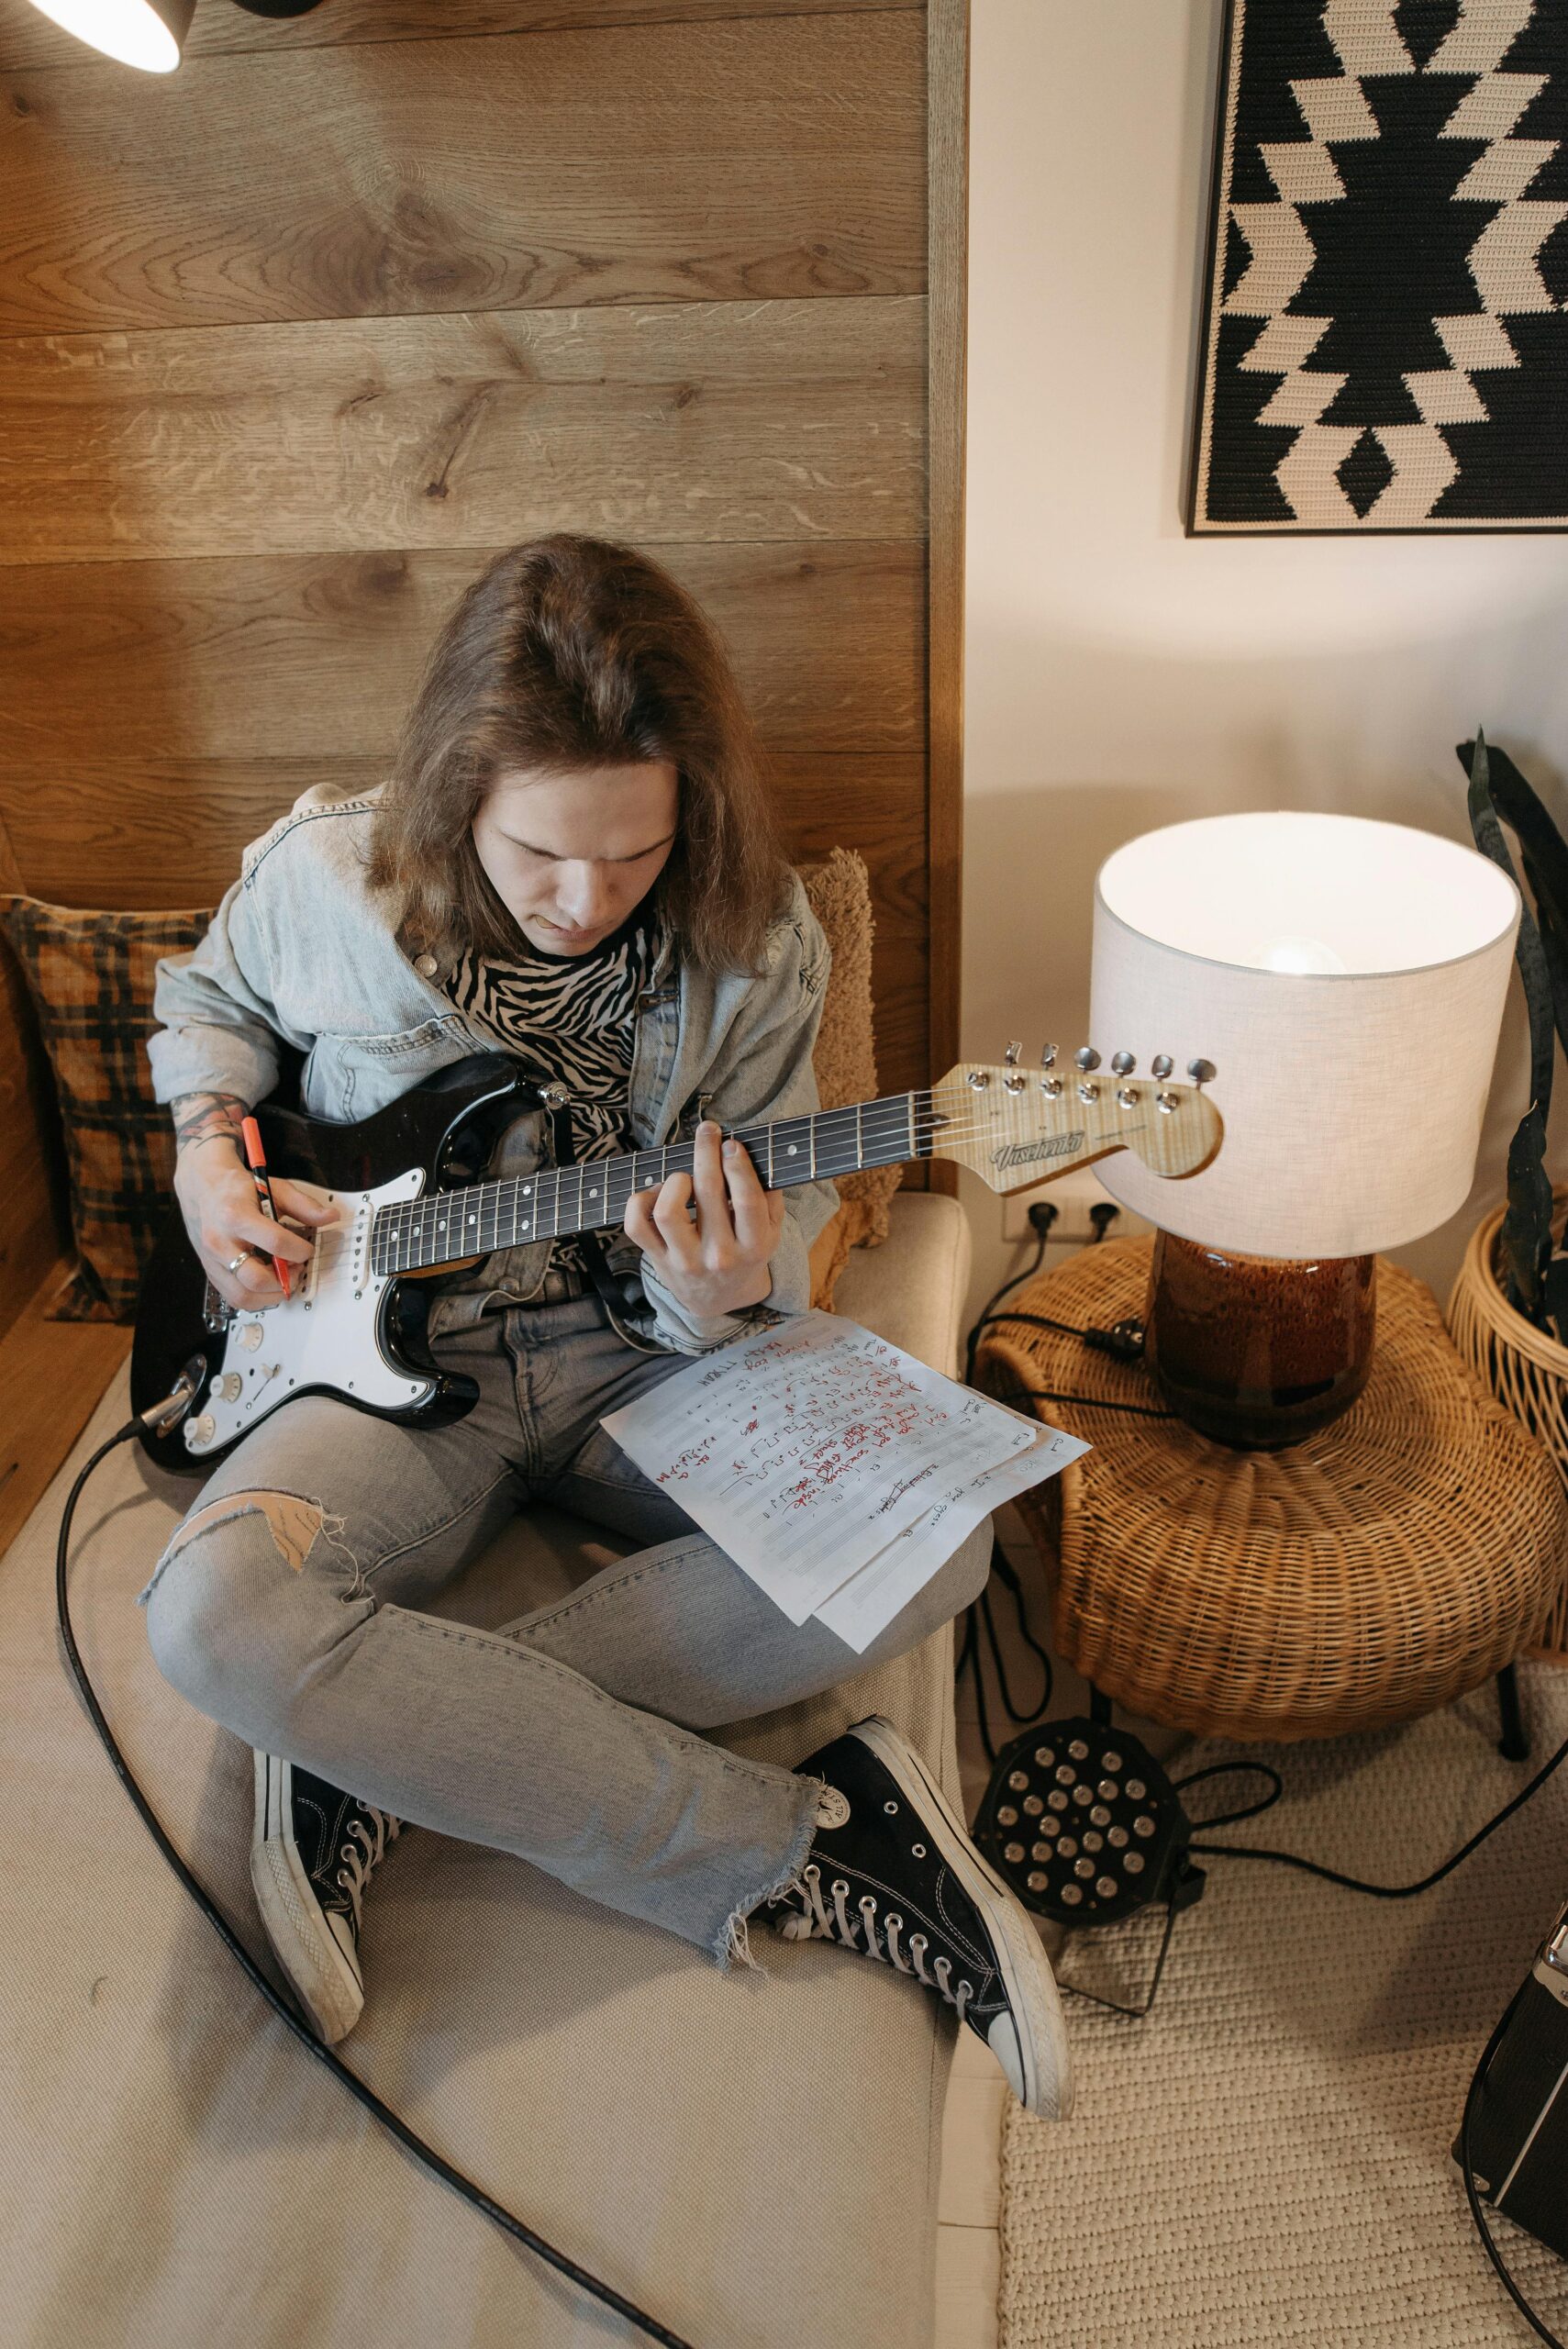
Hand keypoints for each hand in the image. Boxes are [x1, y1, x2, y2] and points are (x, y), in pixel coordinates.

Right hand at [174, 1137, 336, 1310]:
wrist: (203, 1189)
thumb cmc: (238, 1190)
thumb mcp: (274, 1189)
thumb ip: (304, 1205)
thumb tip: (330, 1217)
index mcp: (236, 1216)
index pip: (275, 1243)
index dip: (300, 1251)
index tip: (308, 1250)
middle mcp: (219, 1242)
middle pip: (256, 1279)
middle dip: (285, 1280)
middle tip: (297, 1269)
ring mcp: (212, 1260)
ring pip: (244, 1296)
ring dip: (272, 1295)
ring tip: (284, 1278)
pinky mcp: (210, 1272)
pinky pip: (234, 1298)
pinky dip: (257, 1298)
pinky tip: (268, 1284)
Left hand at [622, 1119, 785, 1319]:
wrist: (718, 1298)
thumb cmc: (746, 1255)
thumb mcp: (771, 1234)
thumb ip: (770, 1198)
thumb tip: (758, 1154)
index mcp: (753, 1247)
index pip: (747, 1200)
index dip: (737, 1166)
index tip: (732, 1144)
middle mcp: (719, 1256)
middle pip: (708, 1193)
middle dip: (706, 1152)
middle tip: (708, 1131)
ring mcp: (685, 1260)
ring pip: (667, 1211)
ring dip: (675, 1181)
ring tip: (683, 1177)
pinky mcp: (658, 1260)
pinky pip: (637, 1225)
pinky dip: (641, 1200)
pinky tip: (657, 1193)